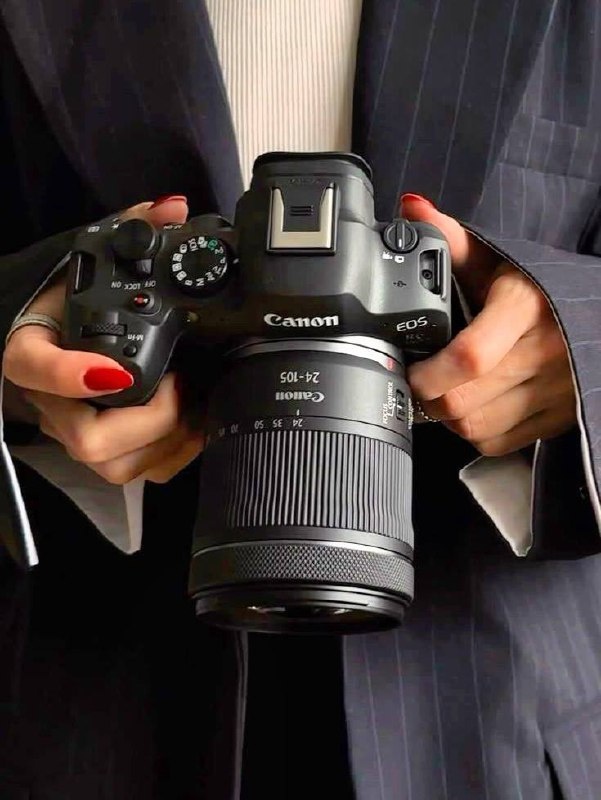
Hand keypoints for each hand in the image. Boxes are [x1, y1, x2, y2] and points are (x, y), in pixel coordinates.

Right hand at [3, 196, 204, 483]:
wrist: (54, 333)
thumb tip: (173, 208)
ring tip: (198, 405)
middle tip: (182, 383)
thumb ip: (129, 226)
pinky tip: (197, 425)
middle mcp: (51, 400)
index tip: (116, 370)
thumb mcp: (92, 255)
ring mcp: (75, 429)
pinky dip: (172, 455)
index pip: (31, 368)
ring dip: (165, 441)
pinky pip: (135, 472)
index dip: (69, 376)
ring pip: (113, 464)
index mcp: (33, 349)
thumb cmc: (68, 299)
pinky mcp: (100, 448)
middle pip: (86, 437)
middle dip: (148, 418)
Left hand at [401, 194, 575, 455]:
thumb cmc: (537, 289)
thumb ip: (451, 239)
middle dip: (428, 396)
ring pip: (476, 428)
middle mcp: (542, 354)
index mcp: (524, 308)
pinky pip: (497, 443)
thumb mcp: (498, 260)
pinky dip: (473, 432)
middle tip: (416, 379)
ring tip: (442, 391)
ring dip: (447, 417)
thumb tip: (410, 209)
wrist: (596, 314)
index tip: (408, 368)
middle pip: (463, 401)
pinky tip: (470, 406)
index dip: (429, 373)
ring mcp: (552, 392)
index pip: (471, 355)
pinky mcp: (554, 419)